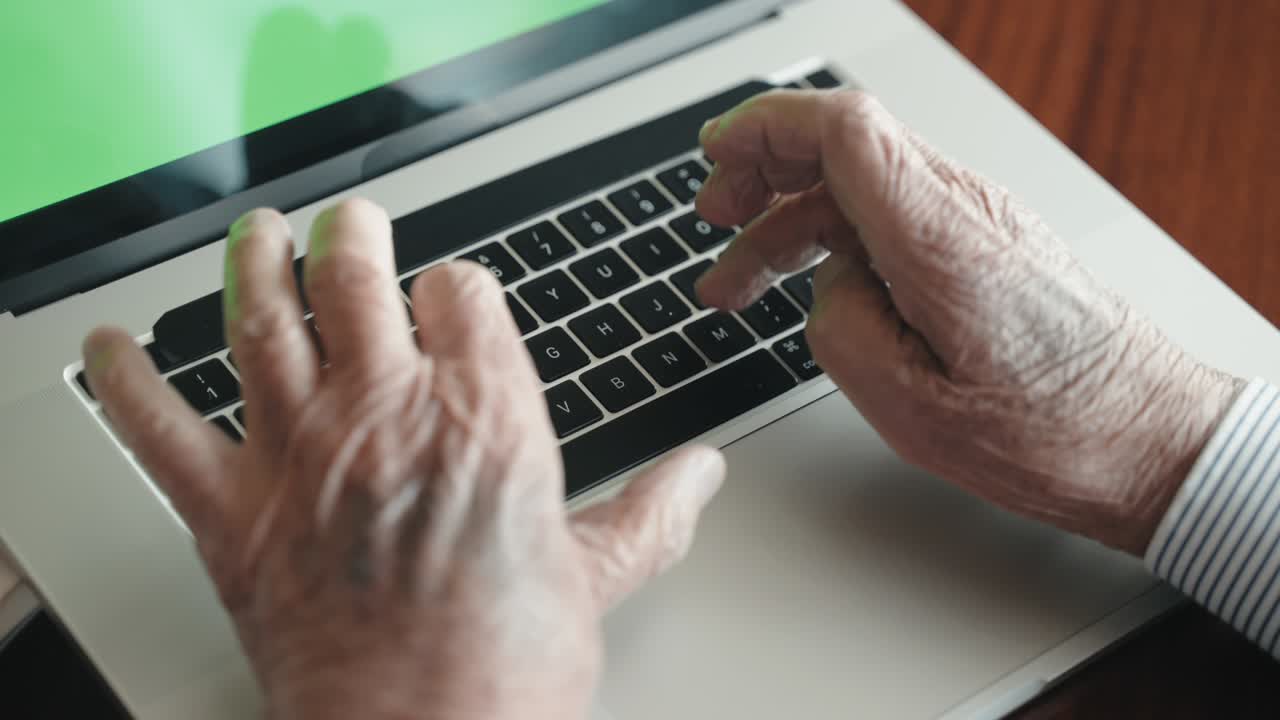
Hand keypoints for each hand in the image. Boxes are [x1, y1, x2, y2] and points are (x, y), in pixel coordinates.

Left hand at [82, 199, 724, 718]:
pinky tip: (114, 350)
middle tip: (351, 225)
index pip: (463, 296)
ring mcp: (303, 456)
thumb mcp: (598, 579)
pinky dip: (127, 381)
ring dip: (254, 263)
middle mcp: (388, 413)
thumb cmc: (505, 671)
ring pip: (262, 319)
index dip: (458, 290)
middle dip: (352, 238)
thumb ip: (652, 512)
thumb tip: (700, 474)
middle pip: (355, 278)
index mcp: (485, 416)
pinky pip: (158, 428)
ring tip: (258, 234)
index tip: (453, 299)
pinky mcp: (234, 515)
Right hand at [694, 90, 1241, 554]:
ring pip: (860, 183)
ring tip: (738, 279)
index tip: (717, 154)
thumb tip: (827, 283)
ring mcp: (976, 221)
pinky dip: (833, 235)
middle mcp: (962, 210)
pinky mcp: (982, 244)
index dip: (767, 127)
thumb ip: (840, 328)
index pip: (844, 129)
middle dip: (763, 166)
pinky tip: (807, 281)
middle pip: (845, 142)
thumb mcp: (913, 408)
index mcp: (939, 240)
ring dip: (788, 216)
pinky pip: (890, 214)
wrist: (1146, 439)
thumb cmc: (1052, 431)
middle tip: (714, 215)